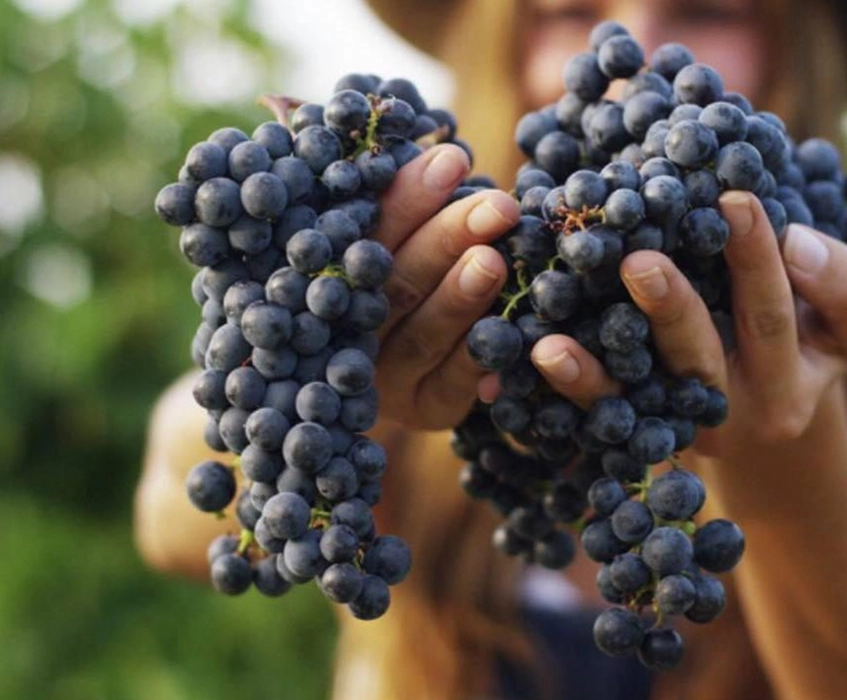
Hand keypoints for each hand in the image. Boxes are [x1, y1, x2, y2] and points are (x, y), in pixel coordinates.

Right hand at [370, 144, 519, 429]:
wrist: (414, 370)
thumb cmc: (410, 273)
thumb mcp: (399, 236)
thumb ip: (401, 202)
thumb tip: (439, 143)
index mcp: (333, 276)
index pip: (366, 233)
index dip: (408, 197)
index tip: (453, 159)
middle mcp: (350, 330)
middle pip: (395, 283)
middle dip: (446, 239)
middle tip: (496, 205)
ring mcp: (386, 377)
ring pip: (422, 335)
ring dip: (460, 297)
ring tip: (494, 260)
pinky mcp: (426, 410)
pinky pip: (455, 384)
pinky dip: (482, 357)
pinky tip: (513, 329)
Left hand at [514, 190, 846, 454]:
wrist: (769, 404)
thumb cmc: (810, 332)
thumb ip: (842, 280)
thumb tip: (794, 240)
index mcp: (795, 382)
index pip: (777, 319)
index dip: (759, 263)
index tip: (734, 201)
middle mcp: (737, 415)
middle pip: (703, 360)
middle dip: (672, 309)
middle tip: (640, 261)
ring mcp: (683, 429)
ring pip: (642, 395)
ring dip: (603, 362)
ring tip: (555, 337)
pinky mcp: (638, 435)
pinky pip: (603, 413)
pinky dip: (573, 383)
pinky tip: (543, 352)